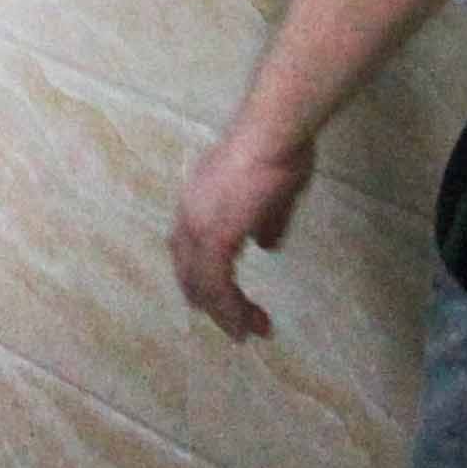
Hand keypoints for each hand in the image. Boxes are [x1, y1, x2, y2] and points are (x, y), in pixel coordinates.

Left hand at [168, 125, 307, 339]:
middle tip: (237, 323)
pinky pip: (217, 285)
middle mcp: (189, 215)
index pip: (190, 249)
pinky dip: (228, 309)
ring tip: (246, 333)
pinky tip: (244, 324)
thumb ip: (266, 221)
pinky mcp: (214, 237)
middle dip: (213, 301)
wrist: (273, 134)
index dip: (206, 276)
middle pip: (190, 271)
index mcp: (198, 201)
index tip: (229, 297)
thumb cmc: (277, 153)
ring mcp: (199, 226)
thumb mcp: (273, 194)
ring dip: (225, 312)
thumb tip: (266, 245)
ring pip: (202, 284)